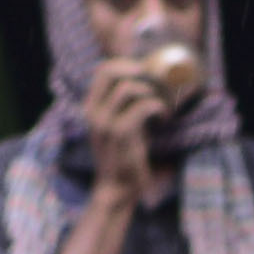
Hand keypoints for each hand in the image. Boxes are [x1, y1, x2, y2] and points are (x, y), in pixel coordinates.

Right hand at [80, 74, 164, 209]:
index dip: (126, 64)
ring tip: (161, 104)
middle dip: (136, 71)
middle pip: (110, 71)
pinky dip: (157, 107)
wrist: (116, 189)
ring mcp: (105, 122)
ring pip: (127, 87)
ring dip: (150, 91)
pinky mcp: (120, 134)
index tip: (145, 73)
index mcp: (91, 108)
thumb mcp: (118, 126)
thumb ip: (123, 106)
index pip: (102, 70)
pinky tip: (163, 117)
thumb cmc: (122, 158)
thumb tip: (146, 82)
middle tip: (155, 84)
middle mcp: (93, 112)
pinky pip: (142, 107)